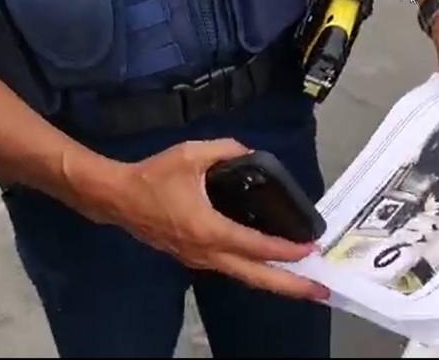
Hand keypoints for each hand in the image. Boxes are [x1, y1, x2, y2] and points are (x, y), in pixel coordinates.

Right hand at [105, 139, 328, 301]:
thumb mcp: (191, 154)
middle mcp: (207, 252)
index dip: (285, 249)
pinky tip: (269, 265)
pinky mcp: (193, 259)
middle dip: (290, 285)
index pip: (255, 245)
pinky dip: (255, 271)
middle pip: (255, 276)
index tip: (311, 248)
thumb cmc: (153, 177)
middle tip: (320, 289)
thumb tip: (250, 152)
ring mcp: (199, 260)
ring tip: (303, 282)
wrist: (117, 198)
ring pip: (243, 277)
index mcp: (208, 229)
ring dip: (274, 282)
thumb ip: (226, 149)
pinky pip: (231, 269)